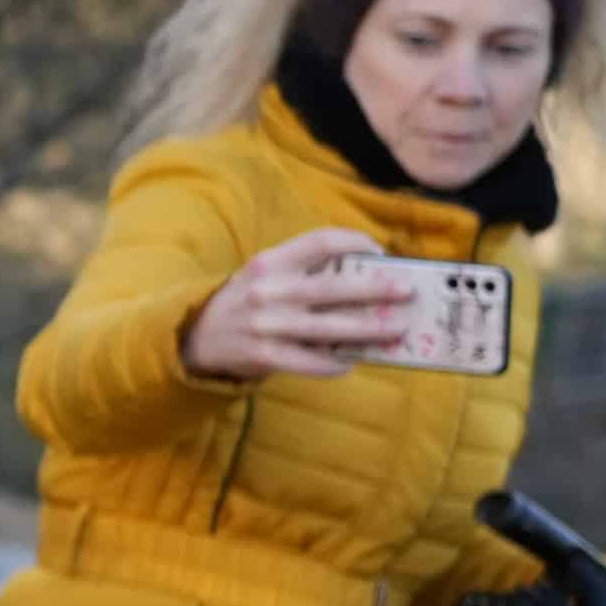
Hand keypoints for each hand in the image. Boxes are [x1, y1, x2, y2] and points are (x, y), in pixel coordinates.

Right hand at [181, 223, 402, 380]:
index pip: (321, 242)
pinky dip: (336, 363)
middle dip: (377, 289)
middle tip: (408, 291)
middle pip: (333, 288)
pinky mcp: (264, 355)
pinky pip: (311, 362)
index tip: (381, 252)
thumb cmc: (248, 301)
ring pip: (329, 329)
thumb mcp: (266, 274)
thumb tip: (369, 279)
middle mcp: (268, 290)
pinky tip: (353, 361)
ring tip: (397, 330)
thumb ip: (306, 272)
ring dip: (369, 330)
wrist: (196, 335)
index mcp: (270, 261)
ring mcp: (265, 324)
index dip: (356, 243)